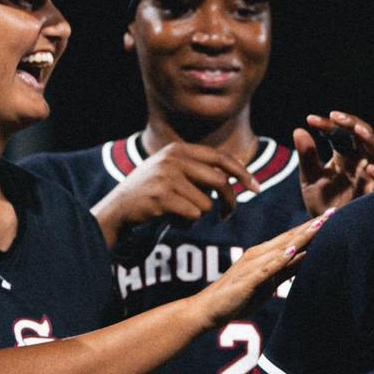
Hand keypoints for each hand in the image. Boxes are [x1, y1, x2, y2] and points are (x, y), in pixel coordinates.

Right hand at [91, 141, 259, 246]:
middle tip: (228, 216)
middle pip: (220, 181)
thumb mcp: (173, 173)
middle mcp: (173, 159)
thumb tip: (238, 181)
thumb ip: (200, 173)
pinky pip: (192, 215)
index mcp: (178, 150)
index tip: (256, 188)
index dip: (242, 173)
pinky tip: (169, 220)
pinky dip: (185, 224)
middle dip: (230, 201)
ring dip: (197, 215)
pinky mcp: (162, 196)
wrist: (117, 210)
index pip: (221, 158)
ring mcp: (166, 176)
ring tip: (178, 214)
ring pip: (206, 204)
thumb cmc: (152, 195)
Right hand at [191, 210, 332, 327]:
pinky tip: (292, 251)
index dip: (312, 227)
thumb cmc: (238, 296)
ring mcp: (252, 266)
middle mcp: (258, 254)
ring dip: (300, 237)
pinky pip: (265, 269)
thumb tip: (307, 256)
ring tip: (319, 226)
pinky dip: (279, 259)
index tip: (332, 216)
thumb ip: (286, 269)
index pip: (292, 237)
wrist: (207, 310)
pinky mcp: (247, 280)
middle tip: (333, 213)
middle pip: (290, 237)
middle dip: (312, 226)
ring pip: (280, 248)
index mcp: (264, 254)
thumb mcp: (269, 282)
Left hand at [293, 111, 373, 216]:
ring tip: (357, 129)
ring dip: (370, 140)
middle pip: (363, 135)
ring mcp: (369, 177)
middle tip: (335, 117)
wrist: (327, 230)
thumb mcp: (310, 178)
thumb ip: (306, 156)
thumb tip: (299, 130)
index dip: (328, 124)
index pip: (341, 132)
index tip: (310, 120)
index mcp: (345, 155)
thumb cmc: (322, 204)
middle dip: (352, 123)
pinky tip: (369, 169)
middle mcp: (360, 162)